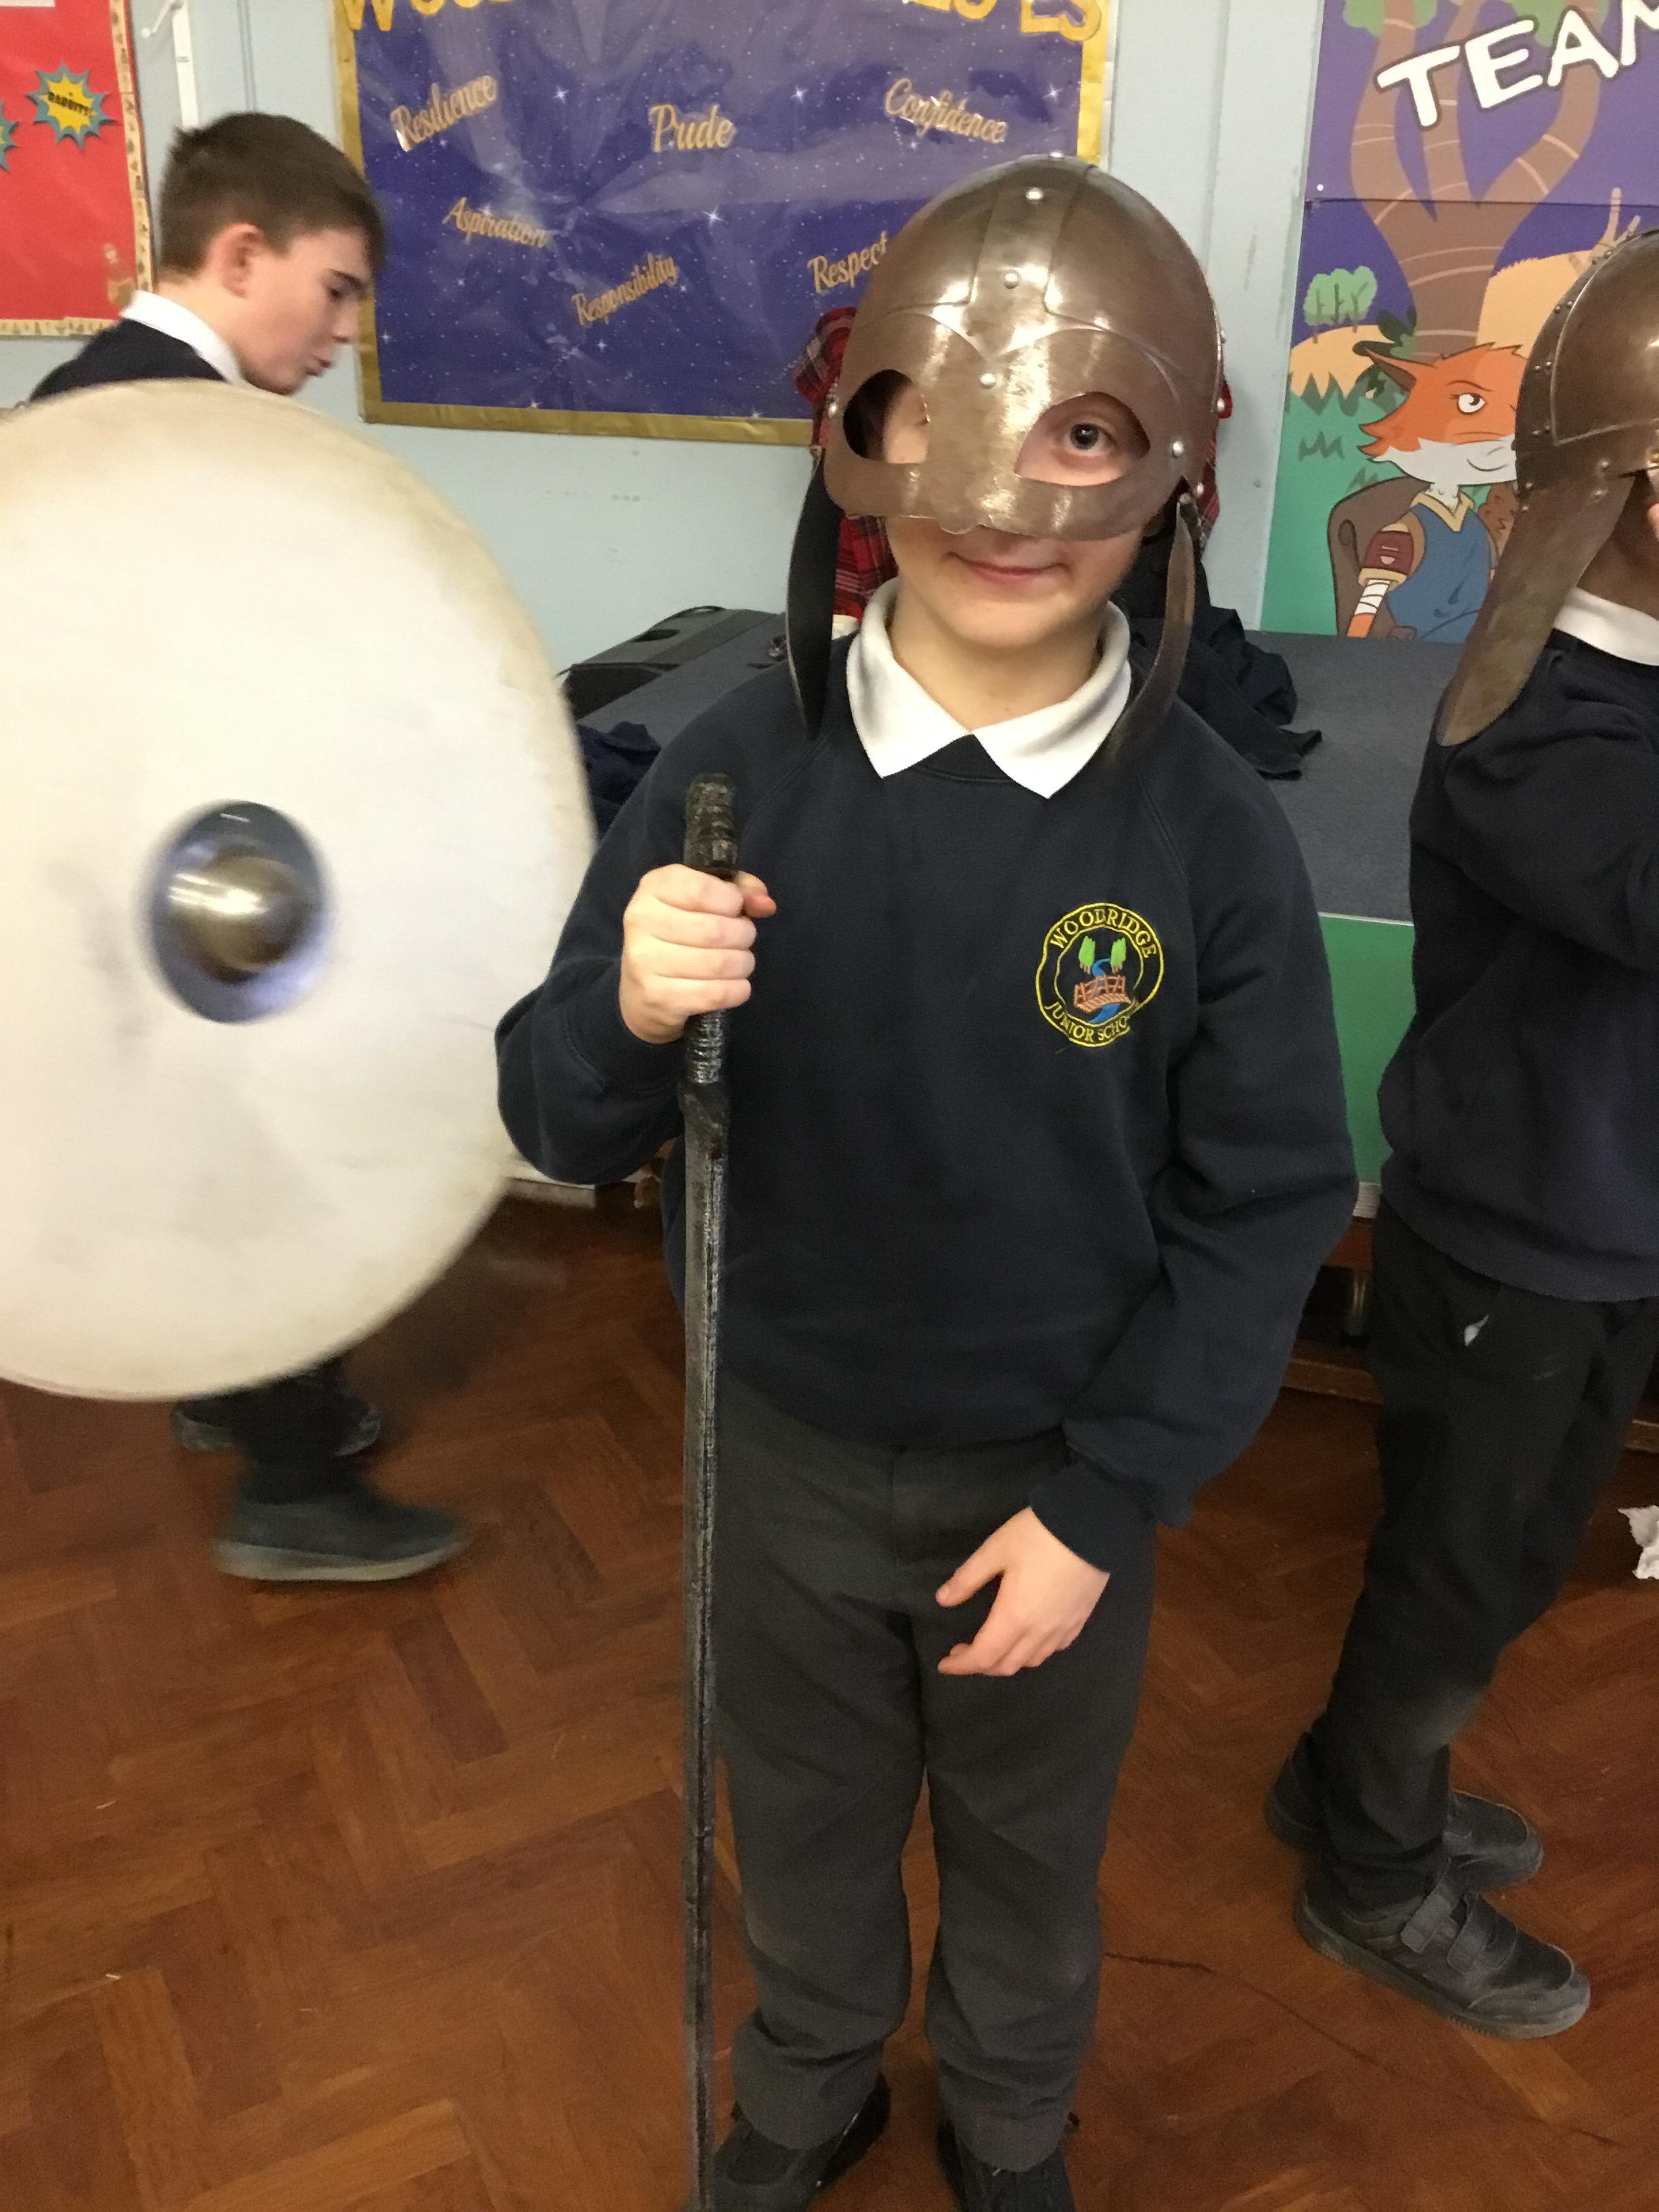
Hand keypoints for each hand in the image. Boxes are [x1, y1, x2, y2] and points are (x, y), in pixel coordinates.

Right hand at [618, 864, 775, 1044]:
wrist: (641, 990)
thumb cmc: (679, 934)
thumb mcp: (703, 899)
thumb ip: (737, 890)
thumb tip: (765, 904)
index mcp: (653, 887)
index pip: (702, 889)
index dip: (733, 901)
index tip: (736, 909)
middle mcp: (642, 920)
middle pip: (716, 929)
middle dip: (743, 935)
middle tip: (742, 940)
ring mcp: (645, 961)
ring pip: (720, 963)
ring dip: (742, 964)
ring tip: (739, 962)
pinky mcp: (658, 996)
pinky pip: (716, 994)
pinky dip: (737, 990)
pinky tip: (734, 986)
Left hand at [935, 1508, 1108, 1677]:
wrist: (1091, 1526)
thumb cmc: (1038, 1536)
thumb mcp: (995, 1550)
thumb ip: (967, 1578)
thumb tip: (943, 1600)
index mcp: (1014, 1617)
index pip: (983, 1656)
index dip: (962, 1665)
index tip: (944, 1664)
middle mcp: (1039, 1632)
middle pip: (1007, 1666)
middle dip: (981, 1666)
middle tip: (963, 1651)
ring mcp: (1063, 1628)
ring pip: (1031, 1661)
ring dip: (1007, 1662)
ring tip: (992, 1646)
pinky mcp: (1079, 1620)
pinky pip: (1053, 1649)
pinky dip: (1033, 1653)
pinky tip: (1028, 1638)